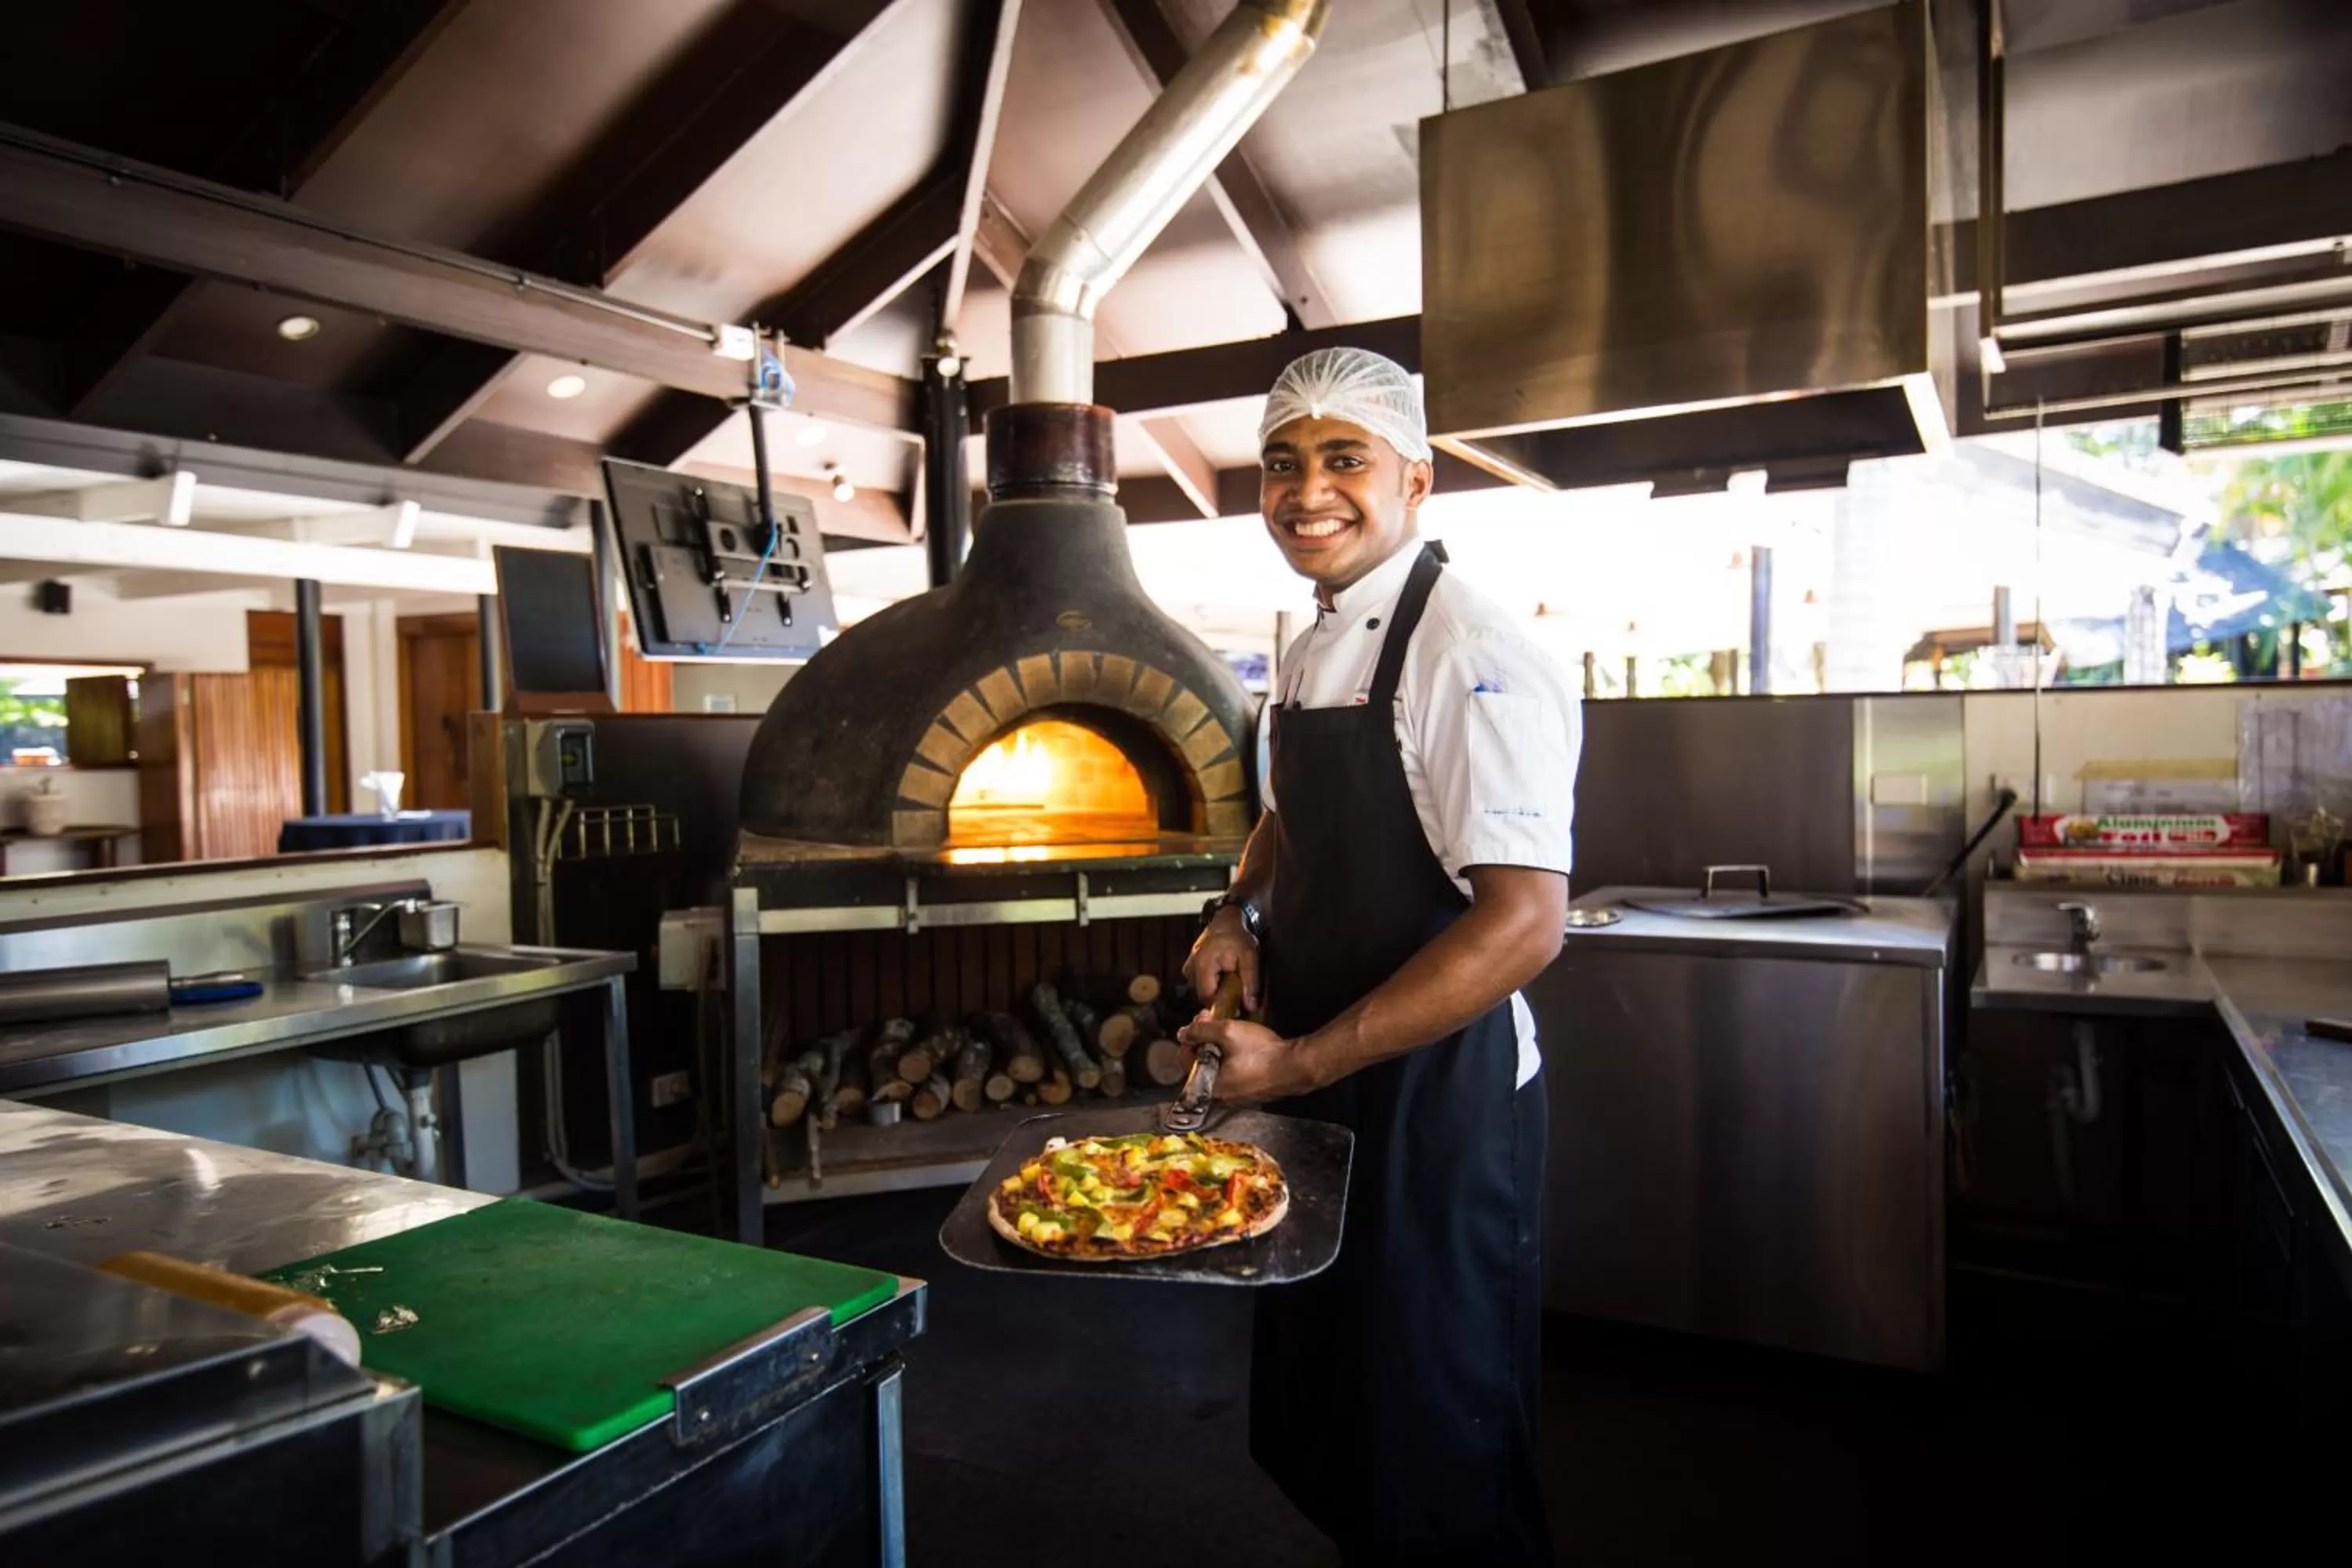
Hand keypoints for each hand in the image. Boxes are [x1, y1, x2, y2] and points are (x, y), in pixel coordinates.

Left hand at [1176, 1015, 1323, 1101]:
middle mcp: (1220, 1097)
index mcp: (1209, 1087)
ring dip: (1218, 1047)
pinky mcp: (1251, 1093)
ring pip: (1217, 1068)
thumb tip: (1182, 1033)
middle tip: (1213, 1021)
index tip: (1200, 1020)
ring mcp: (1237, 1097)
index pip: (1185, 1059)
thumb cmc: (1261, 1053)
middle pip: (1201, 1063)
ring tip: (1229, 1030)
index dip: (1190, 1036)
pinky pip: (1232, 1074)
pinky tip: (1242, 1045)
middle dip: (1204, 1039)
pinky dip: (1232, 1058)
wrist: (1296, 1066)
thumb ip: (1201, 1031)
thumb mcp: (1228, 1032)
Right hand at [1183, 906, 1260, 1013]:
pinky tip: (1223, 977)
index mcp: (1202, 966)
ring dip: (1215, 990)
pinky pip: (1199, 981)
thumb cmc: (1238, 936)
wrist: (1227, 918)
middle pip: (1203, 995)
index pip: (1207, 998)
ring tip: (1230, 982)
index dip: (1221, 1006)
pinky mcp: (1190, 965)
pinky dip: (1211, 982)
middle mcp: (1190, 967)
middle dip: (1219, 997)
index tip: (1236, 1007)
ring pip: (1201, 989)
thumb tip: (1251, 1006)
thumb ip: (1251, 983)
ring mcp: (1188, 966)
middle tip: (1236, 993)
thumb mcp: (1250, 957)